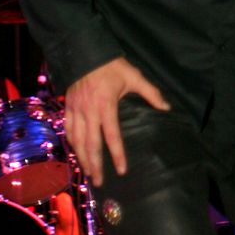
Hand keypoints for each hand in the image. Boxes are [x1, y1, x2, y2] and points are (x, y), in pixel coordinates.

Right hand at [64, 57, 169, 186]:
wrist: (85, 51)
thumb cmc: (112, 65)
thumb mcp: (134, 76)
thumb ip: (151, 93)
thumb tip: (167, 108)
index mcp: (106, 105)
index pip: (112, 136)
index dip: (117, 155)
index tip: (122, 171)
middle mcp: (89, 111)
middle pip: (90, 144)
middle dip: (94, 165)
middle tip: (99, 183)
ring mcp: (76, 110)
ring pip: (76, 140)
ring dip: (82, 158)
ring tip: (87, 173)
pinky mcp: (68, 107)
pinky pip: (68, 130)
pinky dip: (72, 144)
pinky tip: (76, 152)